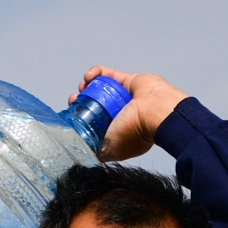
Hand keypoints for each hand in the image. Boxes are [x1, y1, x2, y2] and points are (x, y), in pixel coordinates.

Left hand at [70, 67, 188, 161]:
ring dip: (87, 86)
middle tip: (75, 100)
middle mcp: (122, 114)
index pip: (96, 123)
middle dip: (82, 101)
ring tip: (82, 87)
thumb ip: (98, 153)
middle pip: (95, 104)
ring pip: (100, 89)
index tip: (73, 115)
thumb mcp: (110, 149)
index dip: (82, 118)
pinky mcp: (127, 80)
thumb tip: (84, 155)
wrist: (154, 111)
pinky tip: (89, 77)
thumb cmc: (135, 132)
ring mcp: (124, 97)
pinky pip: (108, 74)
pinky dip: (96, 73)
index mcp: (119, 131)